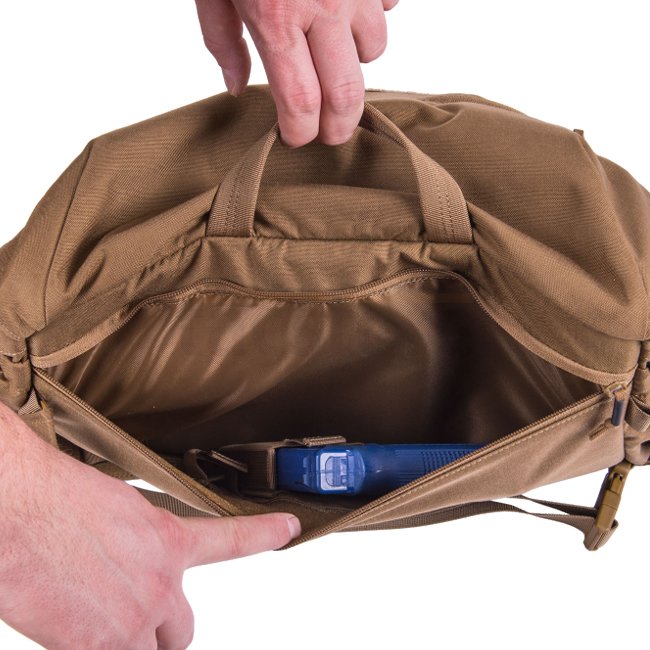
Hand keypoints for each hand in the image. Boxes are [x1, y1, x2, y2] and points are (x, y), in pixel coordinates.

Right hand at [0, 401, 299, 649]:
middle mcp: (159, 582)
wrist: (19, 508)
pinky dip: (90, 647)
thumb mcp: (116, 509)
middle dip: (163, 631)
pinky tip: (68, 623)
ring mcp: (132, 619)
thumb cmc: (55, 500)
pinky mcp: (98, 646)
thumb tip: (134, 554)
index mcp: (166, 540)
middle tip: (137, 620)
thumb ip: (139, 540)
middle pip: (182, 630)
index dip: (264, 534)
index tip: (288, 529)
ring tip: (97, 621)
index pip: (231, 539)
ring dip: (130, 646)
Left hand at [195, 0, 398, 146]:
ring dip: (354, 61)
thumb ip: (222, 41)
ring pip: (374, 50)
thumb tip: (238, 88)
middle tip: (330, 135)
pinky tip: (350, 6)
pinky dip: (373, 15)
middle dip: (339, 126)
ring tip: (331, 52)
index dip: (302, 132)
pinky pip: (389, 6)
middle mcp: (323, 7)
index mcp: (276, 19)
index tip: (296, 138)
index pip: (301, 103)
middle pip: (346, 94)